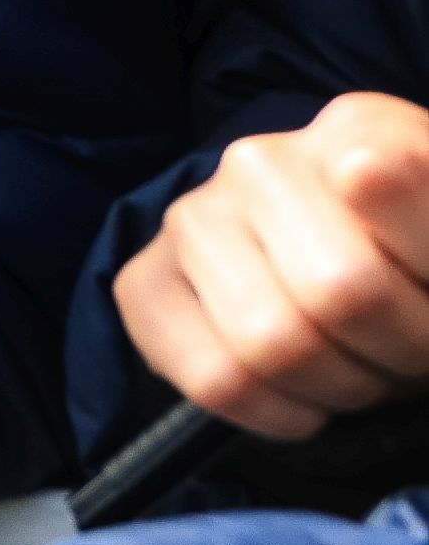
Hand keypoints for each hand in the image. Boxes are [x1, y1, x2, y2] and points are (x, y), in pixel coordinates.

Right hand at [108, 90, 428, 436]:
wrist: (356, 284)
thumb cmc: (418, 267)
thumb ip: (428, 211)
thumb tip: (363, 170)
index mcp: (360, 132)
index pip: (390, 184)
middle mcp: (259, 161)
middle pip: (343, 292)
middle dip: (398, 349)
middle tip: (410, 349)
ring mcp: (192, 218)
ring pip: (274, 345)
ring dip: (340, 388)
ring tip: (360, 369)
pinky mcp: (145, 282)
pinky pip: (213, 380)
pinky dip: (274, 413)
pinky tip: (303, 399)